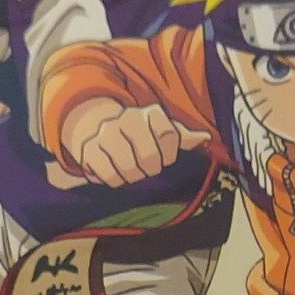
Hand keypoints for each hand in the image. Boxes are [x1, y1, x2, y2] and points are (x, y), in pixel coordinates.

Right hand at [61, 101, 210, 186]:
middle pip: (149, 156)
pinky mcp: (89, 150)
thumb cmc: (141, 137)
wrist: (99, 130)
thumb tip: (205, 138)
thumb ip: (183, 137)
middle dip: (151, 169)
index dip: (169, 154)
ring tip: (132, 172)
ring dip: (134, 177)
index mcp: (150, 114)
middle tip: (147, 169)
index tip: (165, 158)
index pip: (168, 135)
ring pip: (129, 168)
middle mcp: (128, 119)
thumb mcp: (163, 133)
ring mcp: (106, 133)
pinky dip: (116, 180)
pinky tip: (117, 173)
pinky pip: (109, 176)